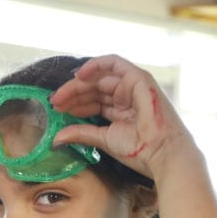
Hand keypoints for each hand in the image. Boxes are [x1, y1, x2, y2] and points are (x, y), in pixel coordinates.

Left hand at [49, 54, 193, 180]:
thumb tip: (56, 138)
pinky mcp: (139, 78)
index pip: (93, 101)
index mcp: (121, 111)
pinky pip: (114, 64)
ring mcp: (133, 86)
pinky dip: (96, 65)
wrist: (162, 153)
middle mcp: (127, 96)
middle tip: (55, 101)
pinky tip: (80, 75)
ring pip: (100, 78)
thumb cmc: (141, 151)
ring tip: (62, 95)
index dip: (74, 103)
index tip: (57, 109)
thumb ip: (82, 133)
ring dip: (79, 84)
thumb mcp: (104, 140)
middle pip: (94, 88)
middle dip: (73, 93)